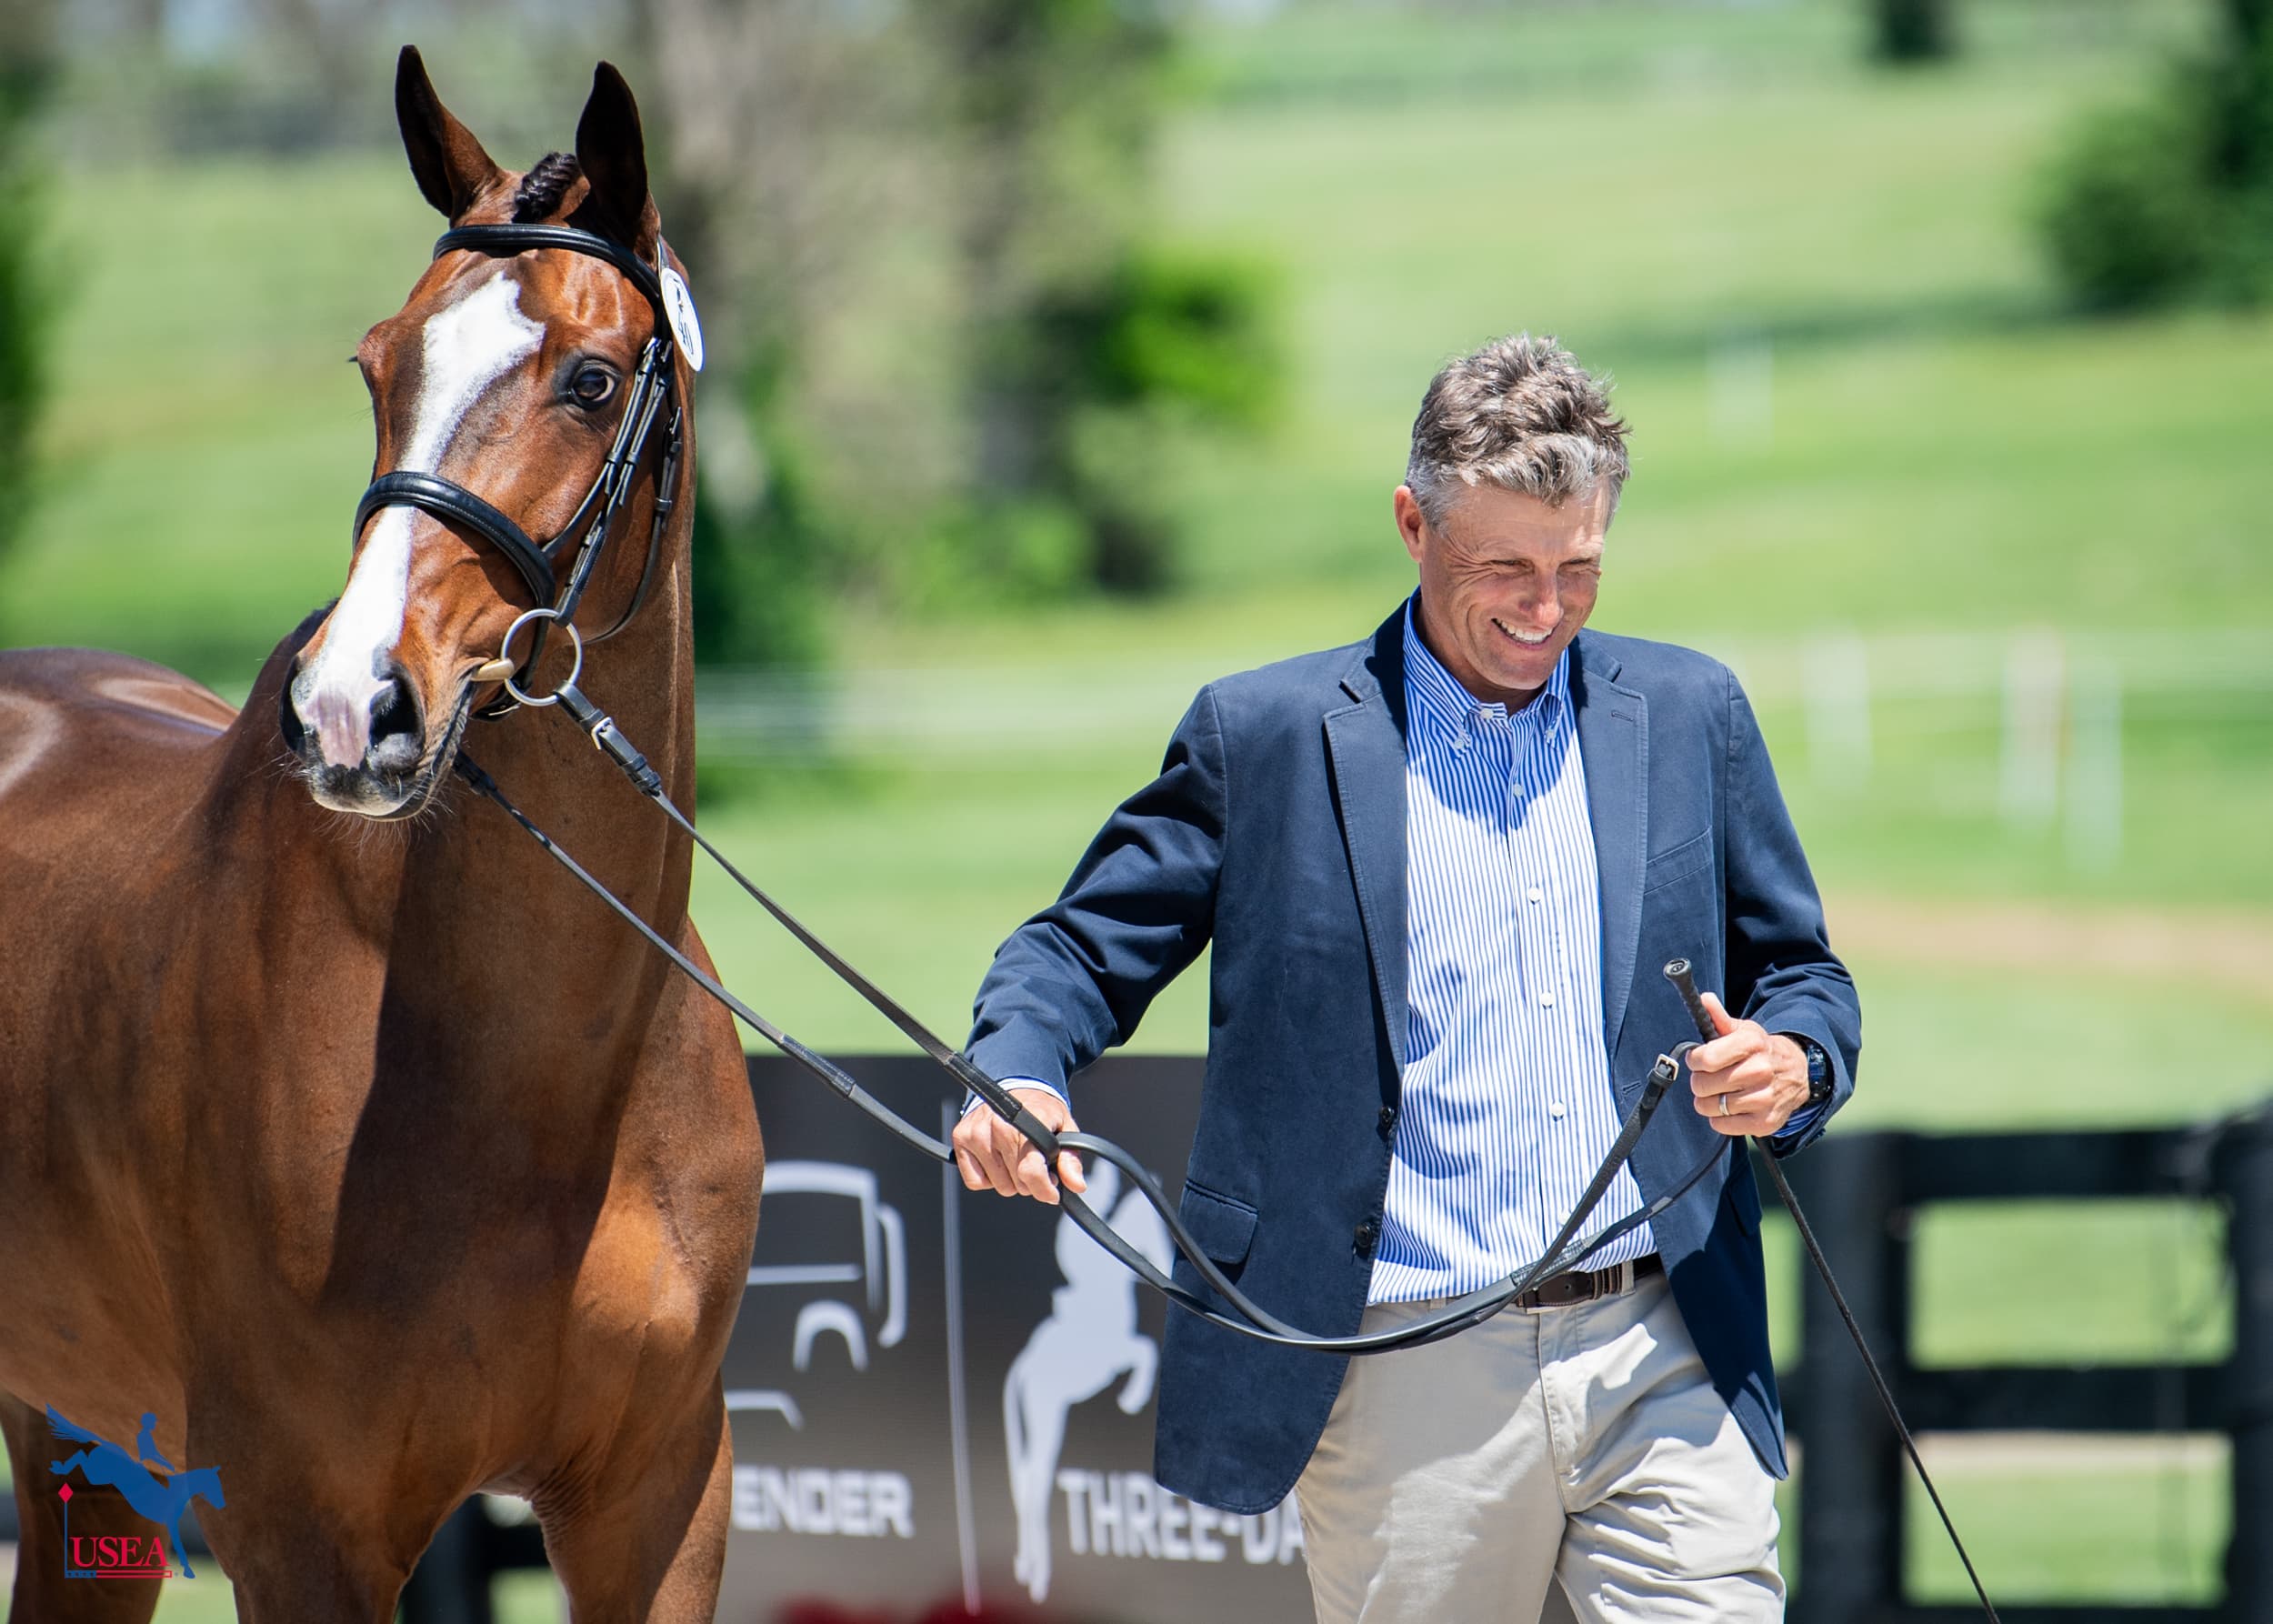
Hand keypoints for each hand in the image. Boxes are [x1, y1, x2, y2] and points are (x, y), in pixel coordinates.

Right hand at [953, 1087, 1087, 1204]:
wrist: (1015, 1086)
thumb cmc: (1040, 1110)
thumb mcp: (1065, 1128)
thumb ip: (1071, 1158)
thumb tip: (1076, 1185)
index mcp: (1027, 1123)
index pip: (1031, 1171)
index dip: (1044, 1189)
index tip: (1052, 1193)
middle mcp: (998, 1127)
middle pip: (1018, 1184)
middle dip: (1030, 1180)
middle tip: (1033, 1162)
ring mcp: (976, 1133)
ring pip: (1000, 1186)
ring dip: (1011, 1179)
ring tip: (1015, 1157)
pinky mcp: (960, 1138)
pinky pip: (976, 1182)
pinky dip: (988, 1178)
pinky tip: (997, 1159)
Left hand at [1684, 992, 1809, 1137]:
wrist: (1798, 1073)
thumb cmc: (1761, 1051)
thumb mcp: (1744, 1031)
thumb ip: (1719, 1018)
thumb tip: (1704, 999)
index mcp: (1752, 1044)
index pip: (1705, 1059)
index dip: (1695, 1060)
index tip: (1699, 1060)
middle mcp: (1760, 1071)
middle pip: (1703, 1085)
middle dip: (1700, 1081)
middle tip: (1710, 1077)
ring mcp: (1765, 1099)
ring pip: (1710, 1107)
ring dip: (1708, 1101)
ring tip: (1720, 1092)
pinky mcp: (1765, 1123)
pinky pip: (1722, 1125)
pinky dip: (1719, 1118)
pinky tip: (1729, 1107)